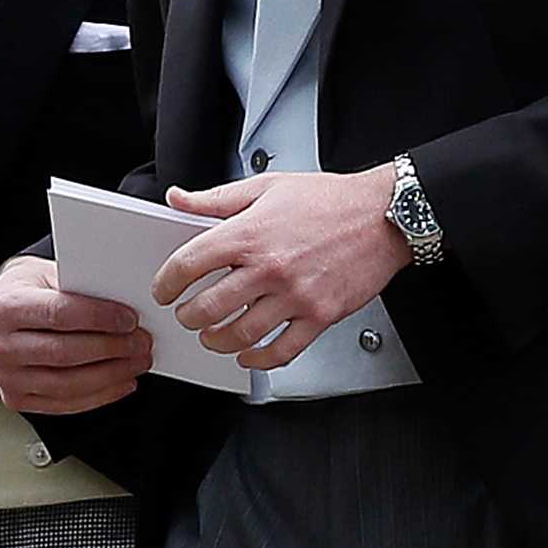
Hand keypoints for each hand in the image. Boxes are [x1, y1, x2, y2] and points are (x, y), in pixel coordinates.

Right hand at [0, 255, 151, 415]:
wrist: (2, 308)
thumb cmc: (29, 288)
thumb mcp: (49, 273)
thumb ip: (81, 289)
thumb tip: (126, 307)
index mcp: (5, 307)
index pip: (59, 314)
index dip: (99, 318)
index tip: (130, 319)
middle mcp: (0, 345)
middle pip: (64, 353)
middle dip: (112, 349)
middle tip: (141, 342)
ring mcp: (6, 377)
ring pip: (67, 384)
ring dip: (111, 375)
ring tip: (137, 362)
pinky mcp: (17, 399)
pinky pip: (64, 404)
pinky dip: (99, 395)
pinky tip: (121, 381)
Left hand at [153, 166, 408, 370]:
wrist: (383, 215)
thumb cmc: (329, 200)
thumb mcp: (267, 187)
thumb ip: (217, 198)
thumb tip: (178, 199)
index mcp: (250, 233)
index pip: (189, 264)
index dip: (166, 282)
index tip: (164, 289)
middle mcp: (269, 268)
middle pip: (208, 307)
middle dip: (188, 316)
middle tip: (187, 315)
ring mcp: (295, 296)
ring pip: (240, 335)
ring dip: (217, 341)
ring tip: (212, 337)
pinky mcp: (319, 316)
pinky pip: (281, 351)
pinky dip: (258, 360)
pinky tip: (250, 355)